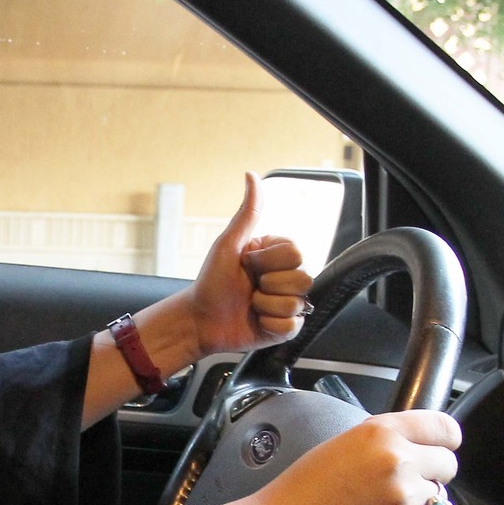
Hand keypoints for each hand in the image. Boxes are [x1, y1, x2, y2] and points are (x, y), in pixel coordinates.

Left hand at [189, 171, 313, 355]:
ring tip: (250, 304)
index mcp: (276, 256)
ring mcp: (287, 304)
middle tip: (249, 286)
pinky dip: (269, 325)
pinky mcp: (285, 329)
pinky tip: (256, 321)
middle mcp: (286, 278)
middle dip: (269, 284)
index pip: (296, 253)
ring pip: (297, 303)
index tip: (246, 264)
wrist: (199, 320)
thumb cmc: (210, 281)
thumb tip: (251, 175)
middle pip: (304, 278)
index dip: (268, 261)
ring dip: (265, 305)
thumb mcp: (228, 244)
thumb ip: (248, 212)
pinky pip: (292, 326)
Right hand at [221, 410, 461, 504]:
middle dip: (431, 474)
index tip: (442, 448)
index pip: (443, 427)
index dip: (445, 440)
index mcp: (380, 432)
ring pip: (440, 497)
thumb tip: (417, 448)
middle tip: (403, 485)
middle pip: (448, 464)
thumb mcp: (340, 445)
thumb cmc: (300, 491)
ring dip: (420, 504)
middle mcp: (397, 460)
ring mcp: (403, 497)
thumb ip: (382, 441)